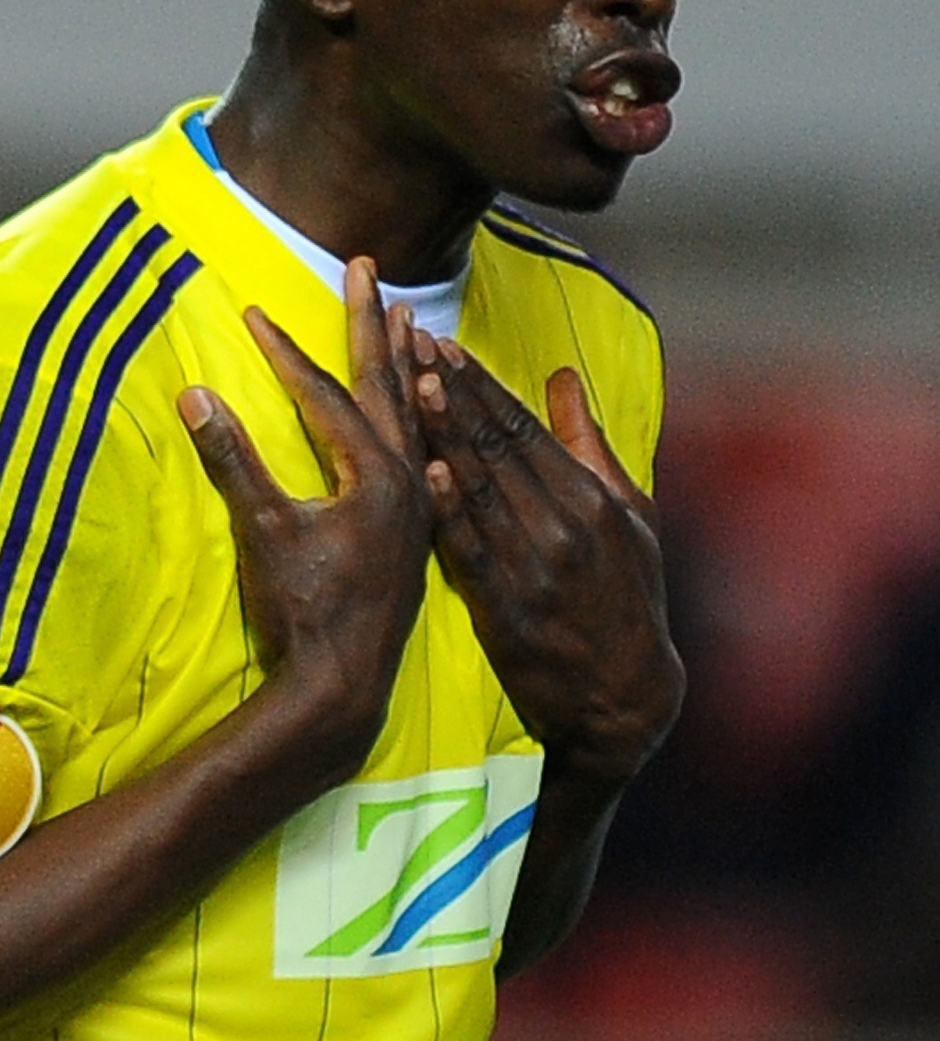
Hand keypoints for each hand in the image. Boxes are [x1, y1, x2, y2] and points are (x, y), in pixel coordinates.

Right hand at [178, 259, 430, 752]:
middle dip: (373, 324)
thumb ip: (232, 461)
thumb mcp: (262, 531)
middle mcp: (410, 480)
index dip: (288, 354)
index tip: (256, 313)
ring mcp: (420, 507)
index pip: (329, 395)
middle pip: (391, 384)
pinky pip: (428, 452)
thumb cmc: (303, 613)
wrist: (342, 689)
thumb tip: (196, 396)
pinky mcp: (418, 532)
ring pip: (418, 417)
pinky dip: (421, 419)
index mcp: (376, 474)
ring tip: (407, 320)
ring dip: (407, 366)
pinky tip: (423, 415)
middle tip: (369, 268)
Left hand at [415, 345, 683, 781]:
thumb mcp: (629, 515)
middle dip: (453, 392)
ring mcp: (536, 568)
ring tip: (411, 385)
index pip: (524, 427)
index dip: (481, 383)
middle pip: (497, 447)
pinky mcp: (509, 610)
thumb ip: (588, 442)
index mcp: (591, 498)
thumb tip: (562, 375)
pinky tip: (428, 472)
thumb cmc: (628, 597)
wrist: (626, 696)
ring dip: (444, 434)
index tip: (444, 344)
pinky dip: (451, 511)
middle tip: (411, 345)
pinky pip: (473, 551)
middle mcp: (564, 525)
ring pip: (480, 488)